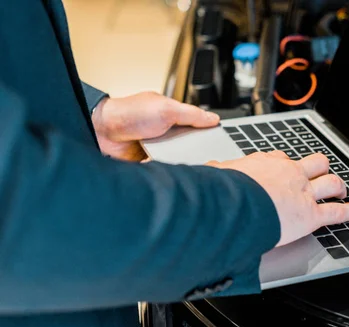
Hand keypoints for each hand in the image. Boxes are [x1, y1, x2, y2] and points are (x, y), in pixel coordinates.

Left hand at [92, 91, 219, 161]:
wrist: (102, 131)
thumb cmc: (129, 113)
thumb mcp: (167, 108)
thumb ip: (192, 114)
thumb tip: (213, 118)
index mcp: (172, 115)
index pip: (197, 125)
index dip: (209, 133)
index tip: (220, 142)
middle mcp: (166, 132)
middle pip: (191, 145)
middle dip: (198, 151)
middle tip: (209, 158)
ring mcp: (158, 147)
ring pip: (179, 159)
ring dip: (183, 162)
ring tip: (192, 166)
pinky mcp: (150, 162)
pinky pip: (166, 168)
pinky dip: (170, 170)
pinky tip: (175, 170)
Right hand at [206, 151, 348, 246]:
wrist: (239, 206)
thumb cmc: (228, 192)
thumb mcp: (218, 174)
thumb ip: (218, 172)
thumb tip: (208, 168)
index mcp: (268, 164)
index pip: (283, 158)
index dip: (288, 164)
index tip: (287, 168)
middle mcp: (290, 174)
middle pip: (315, 163)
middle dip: (321, 169)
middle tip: (322, 173)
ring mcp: (303, 193)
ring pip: (330, 183)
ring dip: (338, 187)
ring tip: (341, 191)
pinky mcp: (311, 214)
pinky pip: (335, 212)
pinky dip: (346, 212)